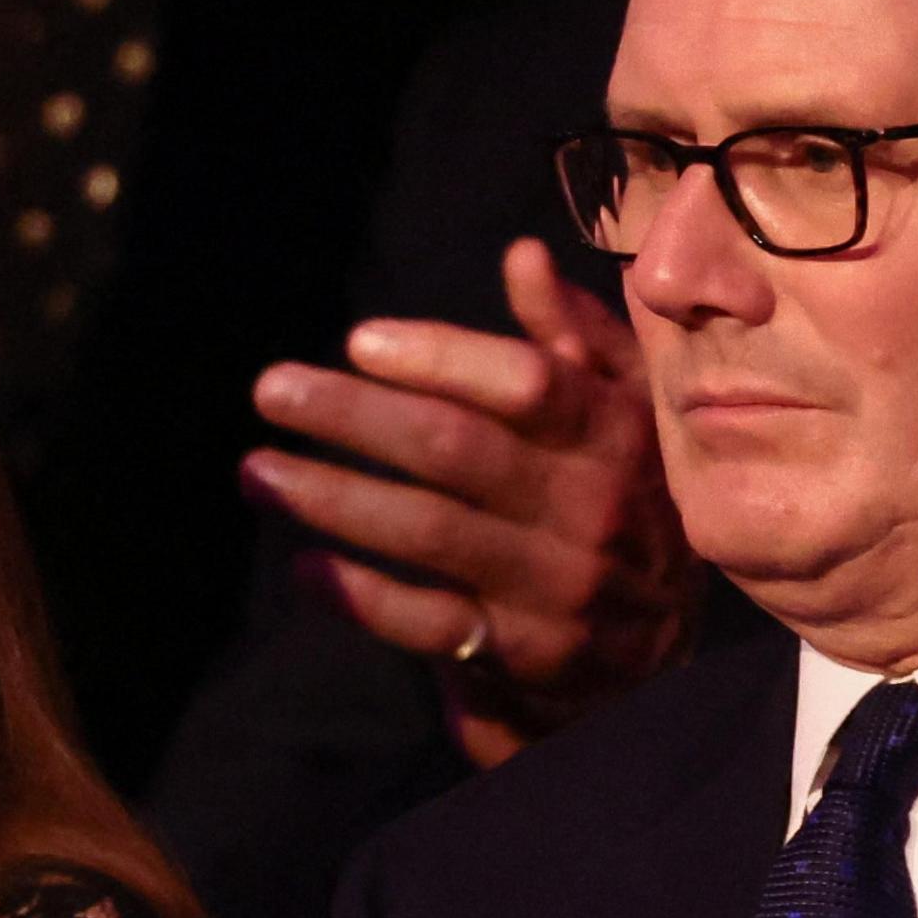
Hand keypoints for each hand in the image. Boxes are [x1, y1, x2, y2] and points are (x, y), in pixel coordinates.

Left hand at [243, 239, 697, 767]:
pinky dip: (358, 596)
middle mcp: (589, 508)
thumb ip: (578, 337)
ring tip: (258, 473)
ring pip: (429, 532)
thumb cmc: (626, 504)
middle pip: (457, 451)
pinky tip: (303, 567)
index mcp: (614, 435)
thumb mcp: (629, 415)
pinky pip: (427, 622)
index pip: (526, 384)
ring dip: (333, 498)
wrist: (659, 660)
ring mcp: (554, 586)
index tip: (359, 341)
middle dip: (355, 417)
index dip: (440, 357)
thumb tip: (523, 257)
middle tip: (272, 390)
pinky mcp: (522, 654)